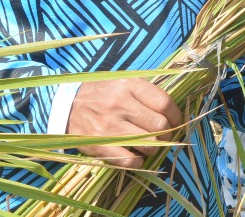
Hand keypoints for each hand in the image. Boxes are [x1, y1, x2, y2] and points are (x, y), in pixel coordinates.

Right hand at [67, 79, 183, 167]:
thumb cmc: (102, 94)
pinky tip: (136, 156)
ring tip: (147, 145)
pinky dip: (139, 161)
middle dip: (167, 134)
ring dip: (153, 148)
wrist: (67, 106)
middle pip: (160, 126)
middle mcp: (120, 104)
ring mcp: (110, 126)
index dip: (176, 115)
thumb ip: (145, 92)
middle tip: (162, 135)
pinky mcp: (102, 145)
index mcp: (128, 85)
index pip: (164, 103)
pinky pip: (132, 160)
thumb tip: (172, 110)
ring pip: (149, 145)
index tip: (175, 121)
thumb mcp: (122, 82)